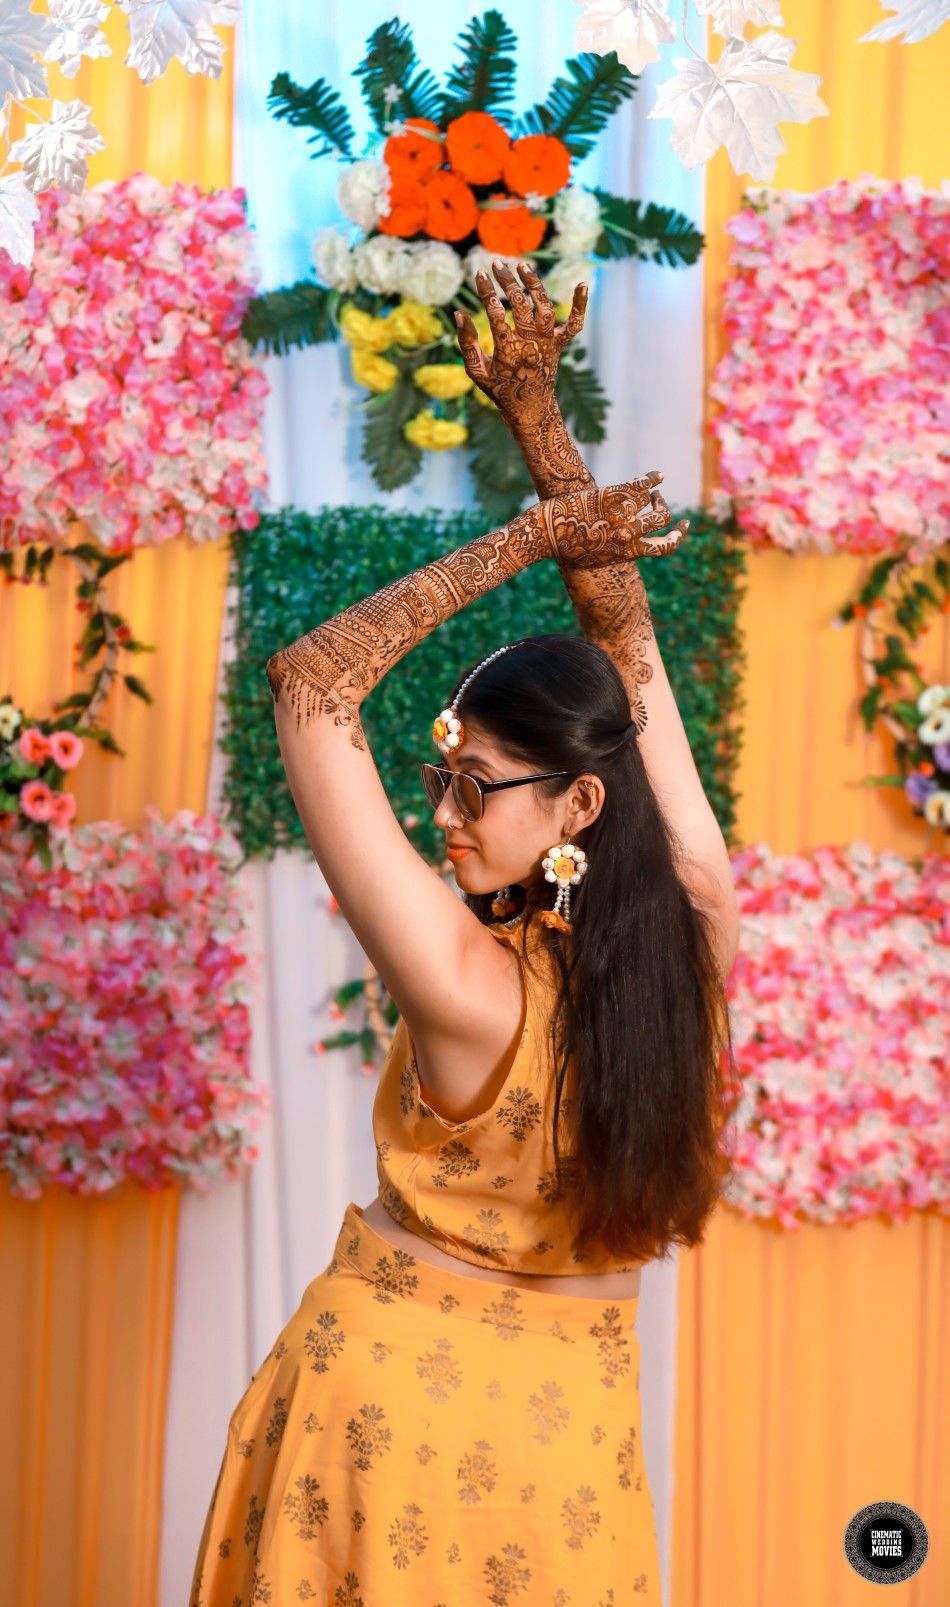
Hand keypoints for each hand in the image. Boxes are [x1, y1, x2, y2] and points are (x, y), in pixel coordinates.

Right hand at [453, 259, 586, 422]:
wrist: (531, 409)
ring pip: (544, 306)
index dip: (486, 292)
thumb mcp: (477, 371)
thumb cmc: (500, 390)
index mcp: (508, 350)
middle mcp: (530, 343)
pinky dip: (579, 305)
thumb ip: (467, 343)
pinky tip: (582, 284)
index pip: (495, 313)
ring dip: (534, 284)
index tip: (478, 274)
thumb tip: (458, 313)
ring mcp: (547, 342)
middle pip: (519, 304)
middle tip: (496, 263)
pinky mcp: (559, 344)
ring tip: (522, 266)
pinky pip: (573, 324)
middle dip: (507, 281)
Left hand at [544, 472, 689, 568]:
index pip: (665, 547)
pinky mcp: (613, 496)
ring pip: (652, 501)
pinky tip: (657, 475)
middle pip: (662, 519)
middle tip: (657, 501)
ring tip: (650, 491)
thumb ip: (616, 552)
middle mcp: (630, 534)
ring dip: (655, 494)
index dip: (678, 536)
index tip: (682, 527)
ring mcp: (622, 514)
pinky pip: (640, 484)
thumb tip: (626, 548)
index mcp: (628, 552)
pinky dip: (652, 478)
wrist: (546, 534)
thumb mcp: (597, 558)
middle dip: (663, 509)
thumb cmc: (565, 548)